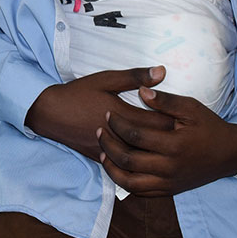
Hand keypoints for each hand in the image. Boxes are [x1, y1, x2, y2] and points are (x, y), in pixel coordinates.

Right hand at [25, 67, 171, 160]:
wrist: (51, 113)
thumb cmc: (79, 93)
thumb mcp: (107, 79)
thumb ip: (136, 76)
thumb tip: (162, 72)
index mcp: (123, 114)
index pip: (159, 122)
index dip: (175, 121)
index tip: (186, 119)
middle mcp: (119, 136)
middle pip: (153, 142)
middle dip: (170, 138)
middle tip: (184, 134)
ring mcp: (110, 150)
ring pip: (141, 157)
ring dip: (155, 152)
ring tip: (169, 147)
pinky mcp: (102, 158)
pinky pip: (125, 165)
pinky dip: (138, 161)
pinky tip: (148, 157)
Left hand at [98, 85, 236, 196]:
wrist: (229, 154)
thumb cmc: (209, 127)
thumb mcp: (191, 108)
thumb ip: (165, 101)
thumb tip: (141, 91)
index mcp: (174, 145)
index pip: (134, 135)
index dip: (117, 124)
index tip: (108, 114)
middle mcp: (169, 168)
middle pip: (127, 160)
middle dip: (108, 144)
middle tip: (99, 131)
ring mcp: (169, 183)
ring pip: (129, 182)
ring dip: (111, 168)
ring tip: (102, 152)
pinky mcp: (170, 191)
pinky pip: (140, 192)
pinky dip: (124, 182)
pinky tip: (116, 168)